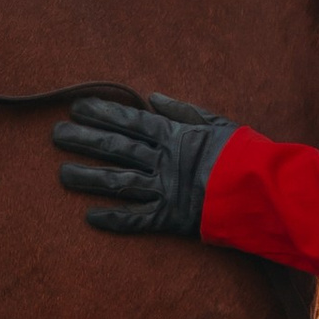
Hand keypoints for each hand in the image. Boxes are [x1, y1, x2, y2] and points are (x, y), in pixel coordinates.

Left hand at [52, 92, 235, 237]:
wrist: (263, 189)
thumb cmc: (242, 154)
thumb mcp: (216, 123)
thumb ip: (183, 111)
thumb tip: (152, 97)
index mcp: (174, 136)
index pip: (130, 121)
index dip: (102, 113)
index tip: (77, 107)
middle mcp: (164, 161)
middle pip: (116, 148)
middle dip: (84, 139)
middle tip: (55, 134)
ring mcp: (165, 190)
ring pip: (118, 182)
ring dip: (88, 178)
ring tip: (61, 174)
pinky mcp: (171, 218)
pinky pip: (137, 220)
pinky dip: (114, 219)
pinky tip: (90, 217)